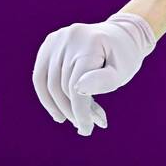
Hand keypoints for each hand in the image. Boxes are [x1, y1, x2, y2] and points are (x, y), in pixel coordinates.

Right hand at [32, 12, 156, 135]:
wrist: (123, 35)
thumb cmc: (124, 57)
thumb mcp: (122, 71)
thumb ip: (104, 81)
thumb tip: (78, 89)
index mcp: (90, 42)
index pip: (77, 85)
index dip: (80, 111)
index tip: (87, 130)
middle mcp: (69, 38)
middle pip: (61, 85)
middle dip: (72, 110)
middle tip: (85, 126)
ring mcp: (56, 39)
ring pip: (47, 83)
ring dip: (58, 106)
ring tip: (72, 120)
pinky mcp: (48, 44)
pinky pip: (40, 76)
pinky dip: (47, 96)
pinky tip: (58, 111)